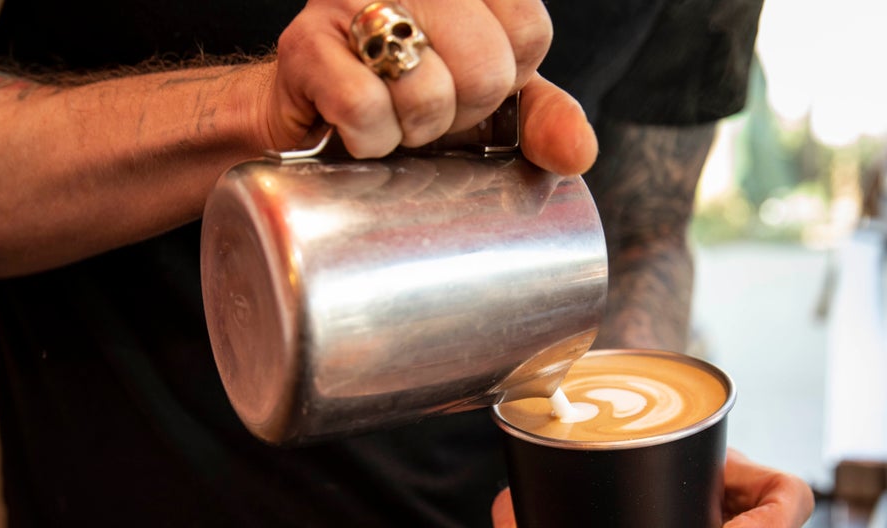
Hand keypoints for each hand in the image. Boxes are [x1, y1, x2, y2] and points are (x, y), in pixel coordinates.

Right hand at [267, 0, 597, 173]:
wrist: (312, 116)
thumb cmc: (406, 99)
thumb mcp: (485, 101)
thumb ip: (541, 118)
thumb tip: (579, 153)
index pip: (530, 31)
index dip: (505, 81)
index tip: (469, 86)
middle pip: (485, 68)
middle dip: (459, 112)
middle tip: (424, 108)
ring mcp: (351, 0)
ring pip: (428, 92)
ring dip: (411, 131)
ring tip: (390, 116)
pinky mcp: (306, 45)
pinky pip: (366, 110)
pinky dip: (370, 140)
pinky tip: (357, 130)